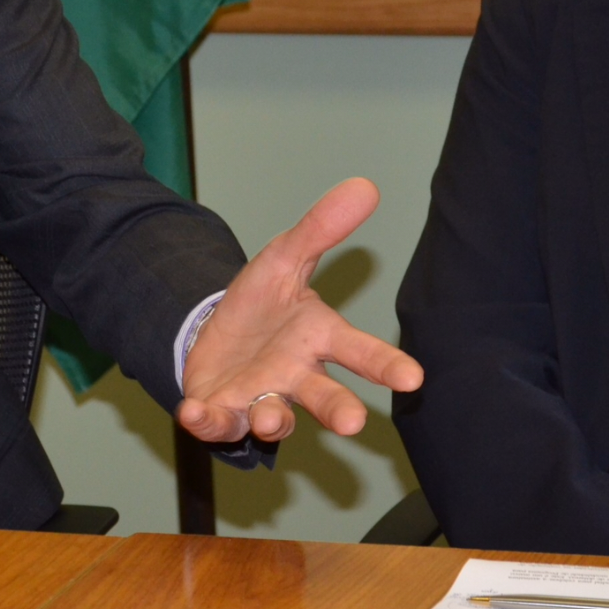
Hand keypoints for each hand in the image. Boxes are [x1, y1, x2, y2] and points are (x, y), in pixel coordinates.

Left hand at [176, 178, 424, 444]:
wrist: (213, 334)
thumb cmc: (262, 304)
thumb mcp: (284, 258)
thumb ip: (320, 229)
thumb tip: (365, 186)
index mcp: (318, 339)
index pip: (359, 351)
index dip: (387, 365)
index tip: (414, 379)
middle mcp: (295, 375)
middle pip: (324, 396)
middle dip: (338, 410)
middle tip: (354, 423)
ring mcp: (260, 397)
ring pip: (274, 417)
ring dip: (272, 420)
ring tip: (270, 418)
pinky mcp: (223, 410)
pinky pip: (218, 422)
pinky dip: (208, 421)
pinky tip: (195, 413)